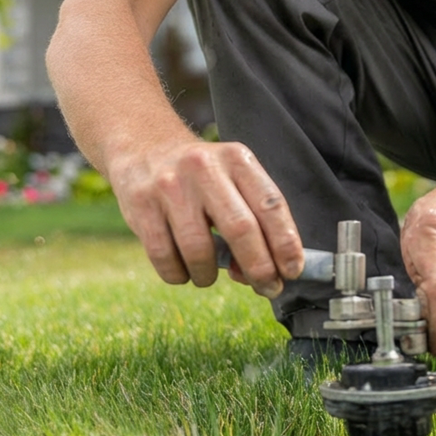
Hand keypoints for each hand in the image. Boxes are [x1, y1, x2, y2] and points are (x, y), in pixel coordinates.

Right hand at [109, 137, 303, 298]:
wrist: (144, 147)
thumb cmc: (201, 176)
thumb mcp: (232, 177)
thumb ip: (252, 218)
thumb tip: (262, 274)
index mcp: (236, 159)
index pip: (270, 204)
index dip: (286, 242)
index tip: (293, 270)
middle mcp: (205, 168)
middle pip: (241, 228)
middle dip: (259, 268)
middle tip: (267, 287)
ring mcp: (170, 186)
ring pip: (200, 251)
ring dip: (209, 276)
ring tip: (207, 275)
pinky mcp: (141, 206)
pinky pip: (165, 259)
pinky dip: (179, 275)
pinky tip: (182, 268)